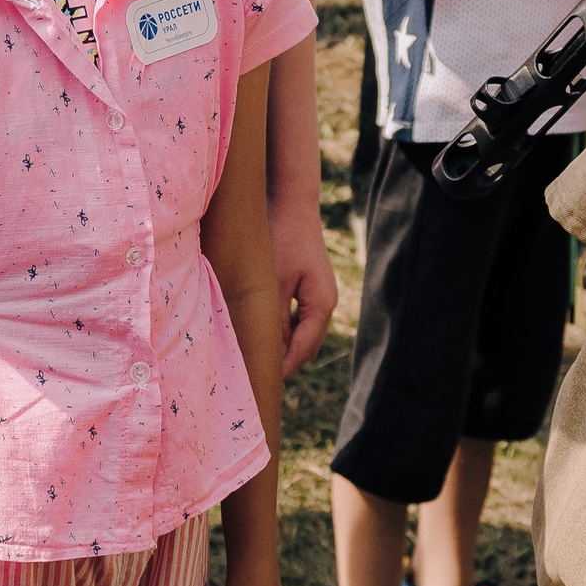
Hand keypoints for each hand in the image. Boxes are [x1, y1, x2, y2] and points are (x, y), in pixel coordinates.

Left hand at [269, 197, 337, 373]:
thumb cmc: (282, 239)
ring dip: (285, 347)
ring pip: (304, 334)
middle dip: (285, 362)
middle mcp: (327, 303)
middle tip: (258, 376)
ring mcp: (321, 296)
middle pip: (307, 346)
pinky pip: (300, 320)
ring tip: (258, 358)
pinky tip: (265, 332)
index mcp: (322, 304)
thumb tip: (272, 351)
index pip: (303, 349)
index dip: (282, 367)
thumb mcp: (273, 282)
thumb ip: (275, 318)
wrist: (292, 205)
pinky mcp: (312, 288)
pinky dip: (286, 331)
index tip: (261, 381)